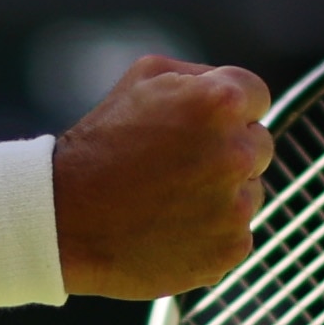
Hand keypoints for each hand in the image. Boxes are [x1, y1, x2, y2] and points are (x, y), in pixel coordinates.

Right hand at [54, 55, 271, 299]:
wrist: (64, 218)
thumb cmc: (101, 142)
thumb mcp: (143, 78)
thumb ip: (200, 75)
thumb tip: (236, 94)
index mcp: (220, 103)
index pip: (256, 96)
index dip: (226, 109)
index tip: (200, 125)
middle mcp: (237, 153)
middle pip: (259, 145)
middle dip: (227, 149)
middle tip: (179, 163)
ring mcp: (237, 206)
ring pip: (250, 192)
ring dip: (222, 193)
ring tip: (169, 198)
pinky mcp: (230, 249)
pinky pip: (236, 233)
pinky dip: (211, 233)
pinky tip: (171, 227)